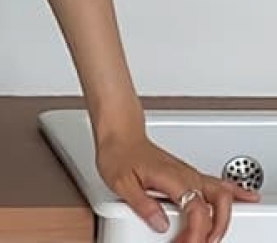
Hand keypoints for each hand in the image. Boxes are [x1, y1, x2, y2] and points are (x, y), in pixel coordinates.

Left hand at [96, 129, 259, 241]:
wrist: (119, 133)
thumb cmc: (119, 152)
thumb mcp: (120, 181)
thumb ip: (142, 203)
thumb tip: (160, 223)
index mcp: (172, 177)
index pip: (196, 211)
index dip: (195, 233)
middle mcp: (186, 175)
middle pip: (217, 205)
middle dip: (214, 230)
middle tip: (201, 242)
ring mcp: (190, 175)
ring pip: (222, 196)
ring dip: (223, 219)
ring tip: (214, 237)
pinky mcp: (189, 175)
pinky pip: (218, 185)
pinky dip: (234, 195)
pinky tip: (246, 199)